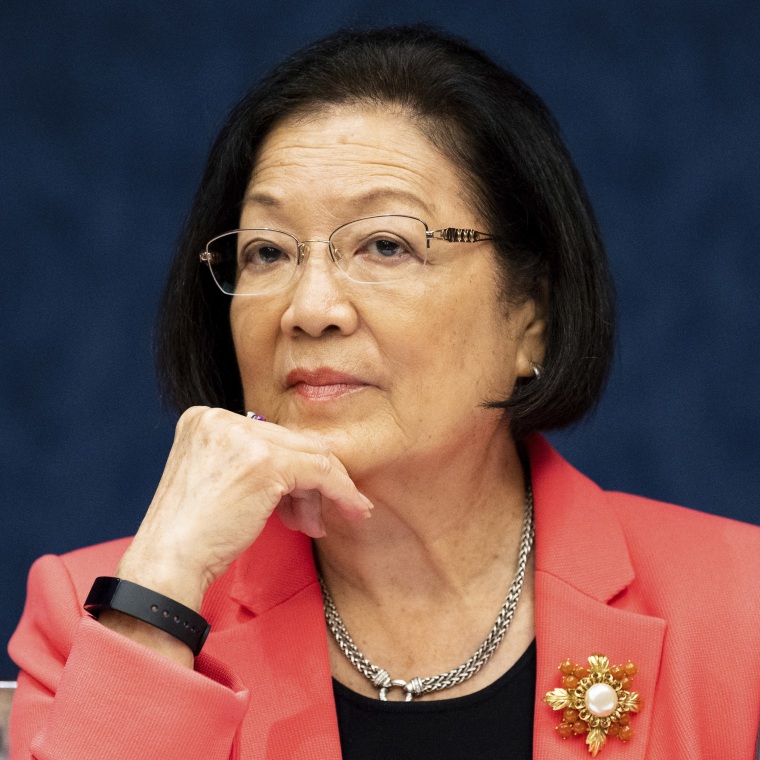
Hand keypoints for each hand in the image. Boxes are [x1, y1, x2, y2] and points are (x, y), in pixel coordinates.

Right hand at [112, 406, 371, 617]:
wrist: (167, 564)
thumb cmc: (191, 535)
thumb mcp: (216, 480)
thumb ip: (251, 460)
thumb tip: (308, 465)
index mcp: (204, 418)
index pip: (270, 435)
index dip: (290, 469)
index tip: (303, 500)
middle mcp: (221, 418)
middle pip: (291, 442)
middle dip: (309, 483)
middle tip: (315, 518)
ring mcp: (242, 437)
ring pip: (310, 455)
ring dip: (321, 493)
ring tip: (314, 525)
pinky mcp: (265, 462)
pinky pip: (320, 472)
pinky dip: (341, 492)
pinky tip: (353, 510)